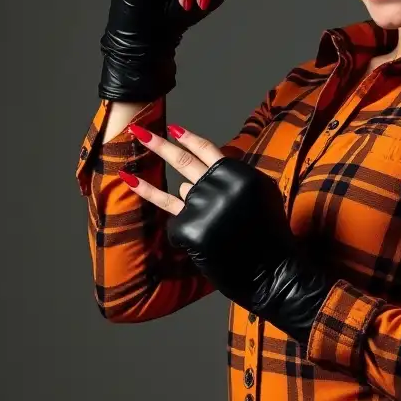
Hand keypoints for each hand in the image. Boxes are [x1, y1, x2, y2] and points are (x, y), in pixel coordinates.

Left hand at [119, 122, 331, 350]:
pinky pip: (178, 225)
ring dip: (147, 186)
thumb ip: (229, 182)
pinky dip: (187, 234)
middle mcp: (219, 185)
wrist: (271, 272)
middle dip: (157, 145)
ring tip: (128, 175)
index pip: (207, 149)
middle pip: (182, 161)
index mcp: (238, 174)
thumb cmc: (269, 236)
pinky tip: (203, 244)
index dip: (187, 138)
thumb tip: (186, 181)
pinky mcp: (190, 230)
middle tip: (137, 131)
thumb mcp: (259, 196)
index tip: (171, 128)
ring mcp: (202, 206)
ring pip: (173, 194)